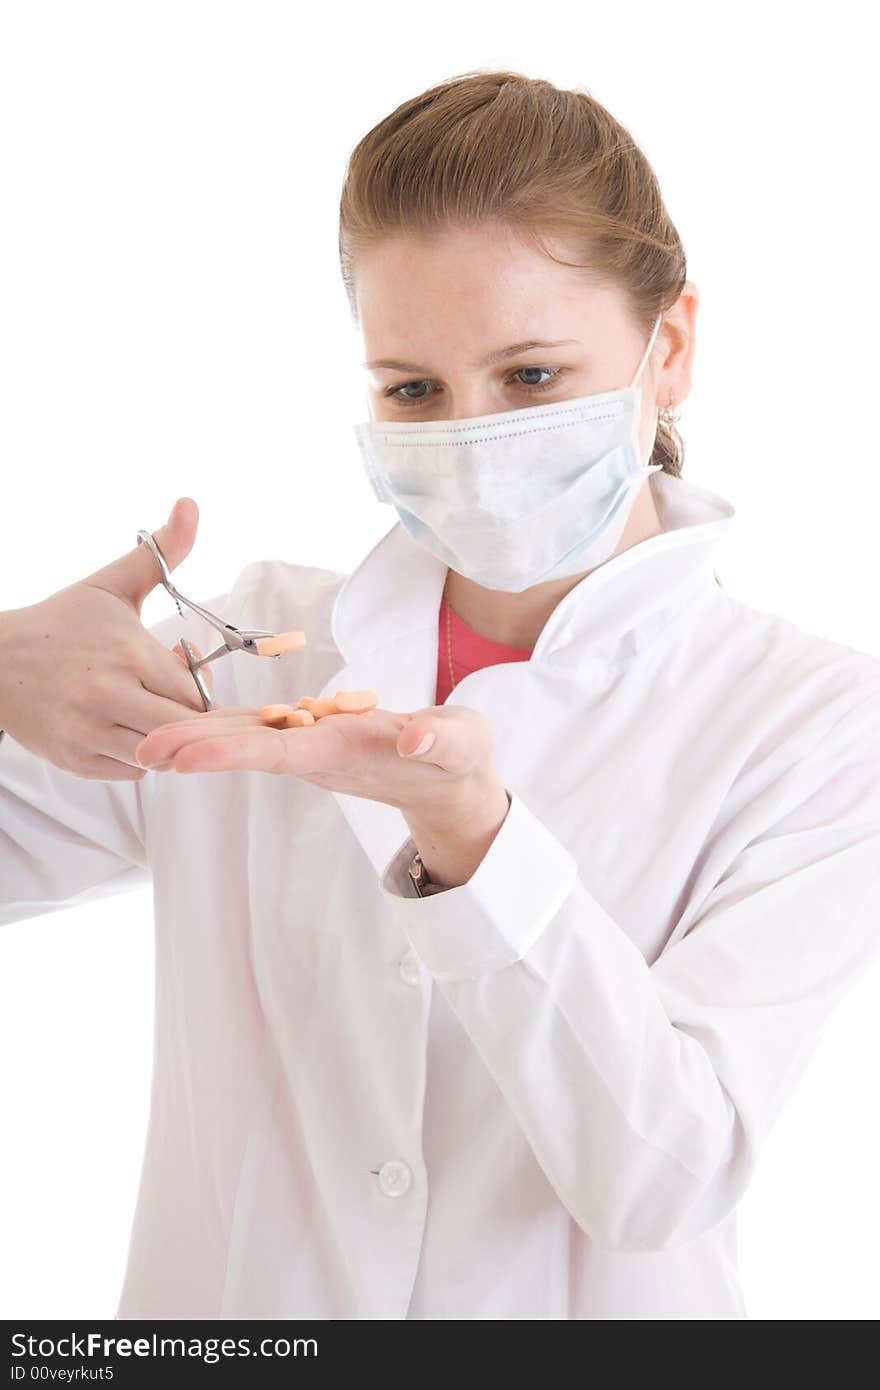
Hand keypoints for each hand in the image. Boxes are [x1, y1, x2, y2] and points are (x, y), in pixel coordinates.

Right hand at [0, 497, 219, 779]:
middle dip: (188, 716)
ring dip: (165, 738)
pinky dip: (139, 756)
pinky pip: (134, 772)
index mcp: (126, 654)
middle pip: (185, 728)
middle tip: (169, 694)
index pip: (196, 693)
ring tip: (145, 708)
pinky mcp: (75, 760)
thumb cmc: (63, 622)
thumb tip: (192, 504)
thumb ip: (161, 551)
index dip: (199, 686)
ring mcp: (89, 732)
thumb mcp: (112, 585)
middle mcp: (108, 696)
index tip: (177, 667)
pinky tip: (123, 726)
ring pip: (161, 754)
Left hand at [134, 699, 504, 828]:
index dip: (229, 754)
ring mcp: (311, 749)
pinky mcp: (312, 739)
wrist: (451, 784)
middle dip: (196, 748)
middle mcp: (318, 754)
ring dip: (199, 739)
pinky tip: (190, 717)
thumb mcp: (464, 744)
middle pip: (248, 749)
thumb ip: (442, 738)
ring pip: (248, 739)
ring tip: (146, 742)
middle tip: (140, 749)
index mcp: (346, 751)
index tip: (182, 759)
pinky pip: (261, 730)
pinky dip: (223, 725)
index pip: (279, 753)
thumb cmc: (460, 760)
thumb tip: (414, 736)